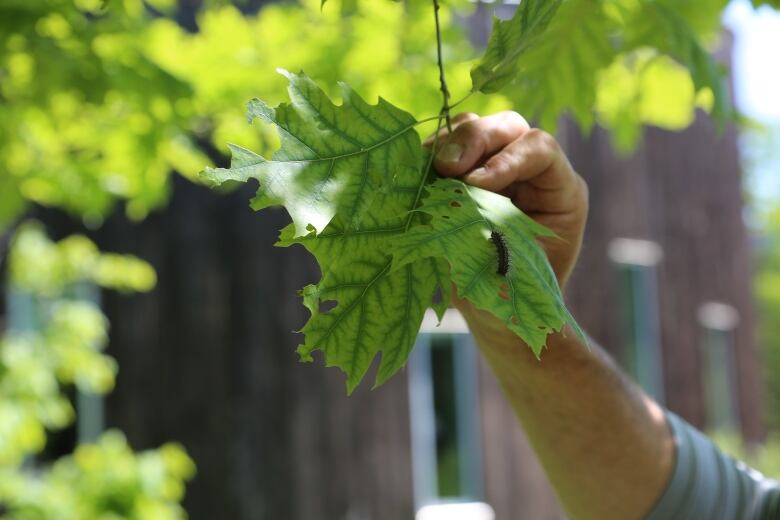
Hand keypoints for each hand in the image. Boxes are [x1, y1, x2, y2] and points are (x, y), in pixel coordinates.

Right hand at [426, 111, 587, 289]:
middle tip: (445, 167)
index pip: (540, 149)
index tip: (475, 184)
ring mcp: (495, 168)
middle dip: (473, 140)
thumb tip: (459, 209)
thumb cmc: (516, 298)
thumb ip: (494, 241)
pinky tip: (413, 173)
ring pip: (473, 130)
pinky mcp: (463, 175)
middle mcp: (530, 171)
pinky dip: (426, 158)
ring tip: (426, 170)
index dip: (508, 159)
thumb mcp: (514, 275)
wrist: (501, 312)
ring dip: (446, 146)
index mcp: (560, 192)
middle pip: (506, 128)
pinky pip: (444, 149)